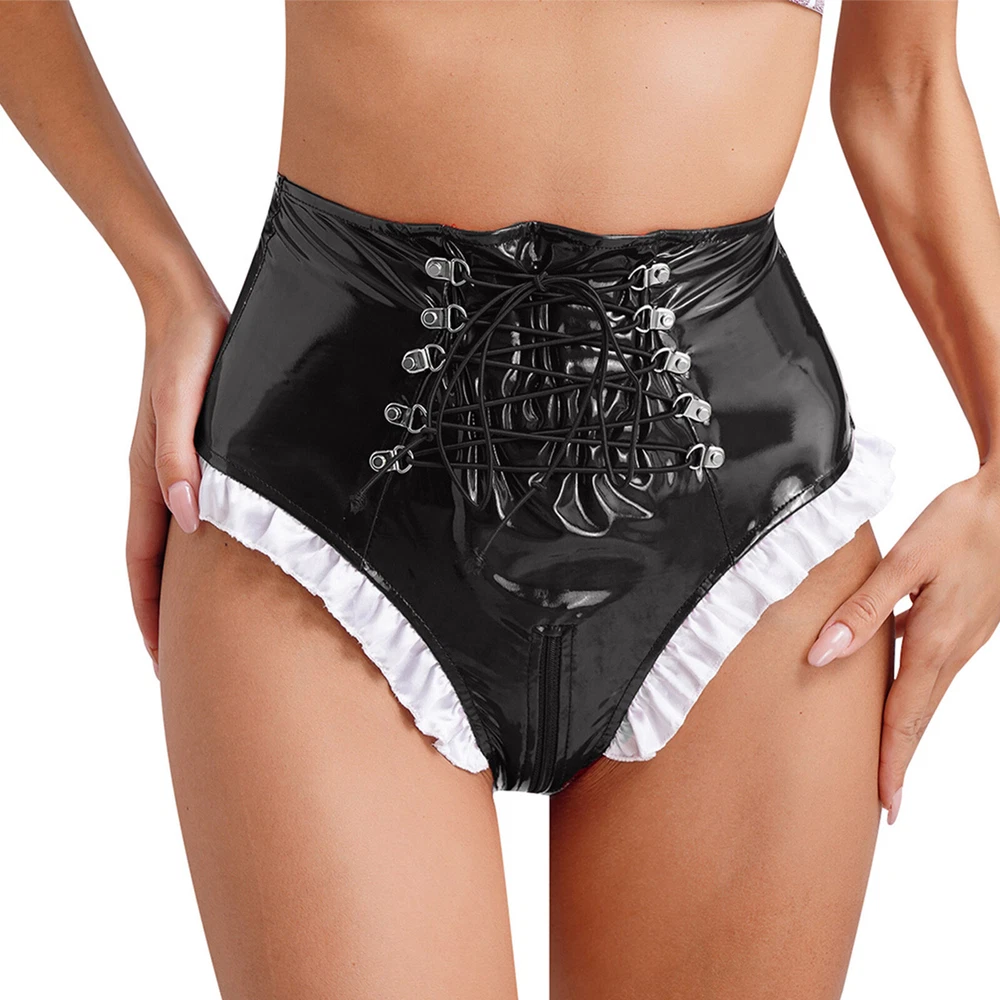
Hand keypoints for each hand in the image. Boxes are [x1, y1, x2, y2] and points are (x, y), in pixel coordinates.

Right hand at [126, 280, 229, 674]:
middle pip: (157, 565)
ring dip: (185, 587)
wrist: (191, 311)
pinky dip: (204, 548)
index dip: (152, 615)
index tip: (164, 660)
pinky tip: (227, 556)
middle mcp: (161, 483)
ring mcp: (178, 470)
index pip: (143, 565)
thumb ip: (180, 460)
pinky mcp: (199, 456)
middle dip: (167, 615)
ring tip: (207, 624)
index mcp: (150, 480)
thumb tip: (187, 518)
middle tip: (188, 661)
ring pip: (176, 545)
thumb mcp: (182, 408)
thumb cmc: (188, 355)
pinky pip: (195, 515)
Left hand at [806, 466, 999, 823]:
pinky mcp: (962, 622)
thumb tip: (822, 654)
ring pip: (927, 696)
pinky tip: (891, 682)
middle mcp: (950, 649)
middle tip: (885, 801)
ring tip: (884, 755)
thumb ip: (861, 609)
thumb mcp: (905, 562)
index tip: (885, 804)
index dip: (892, 763)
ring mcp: (962, 638)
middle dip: (899, 761)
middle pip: (919, 718)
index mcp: (933, 642)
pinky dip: (912, 692)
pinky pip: (932, 670)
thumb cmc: (962, 524)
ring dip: (905, 730)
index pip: (905, 718)